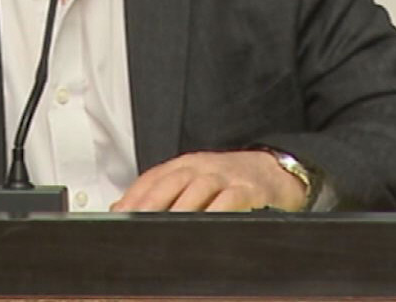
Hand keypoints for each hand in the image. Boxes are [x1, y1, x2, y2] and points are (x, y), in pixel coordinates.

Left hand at [111, 150, 307, 211]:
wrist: (275, 170)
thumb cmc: (230, 180)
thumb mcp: (194, 179)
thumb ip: (161, 192)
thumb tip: (121, 210)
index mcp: (186, 165)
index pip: (155, 177)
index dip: (135, 195)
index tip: (120, 214)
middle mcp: (203, 167)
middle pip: (172, 182)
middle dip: (151, 203)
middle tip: (136, 223)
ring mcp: (227, 177)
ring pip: (199, 190)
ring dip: (180, 210)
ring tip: (163, 230)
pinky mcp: (250, 189)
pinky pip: (231, 199)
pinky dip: (217, 211)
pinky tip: (206, 225)